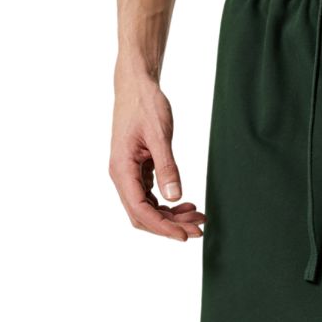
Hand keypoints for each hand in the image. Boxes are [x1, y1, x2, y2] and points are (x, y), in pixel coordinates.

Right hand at [109, 77, 204, 240]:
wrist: (137, 86)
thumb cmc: (145, 105)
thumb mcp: (159, 135)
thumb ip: (167, 167)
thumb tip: (173, 197)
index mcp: (122, 169)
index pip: (140, 210)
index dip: (162, 227)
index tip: (185, 236)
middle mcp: (122, 176)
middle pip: (143, 215)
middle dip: (170, 226)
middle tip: (199, 230)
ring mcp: (129, 175)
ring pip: (148, 209)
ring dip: (172, 218)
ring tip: (198, 218)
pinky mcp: (138, 171)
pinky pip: (151, 198)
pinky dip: (169, 206)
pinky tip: (187, 205)